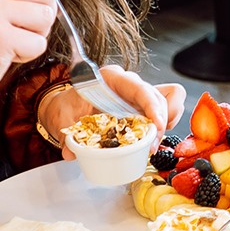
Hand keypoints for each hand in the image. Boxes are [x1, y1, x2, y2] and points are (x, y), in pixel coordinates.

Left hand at [39, 68, 185, 157]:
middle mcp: (128, 83)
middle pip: (158, 96)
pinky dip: (166, 123)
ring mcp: (138, 94)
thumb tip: (70, 152)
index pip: (139, 87)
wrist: (67, 107)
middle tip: (150, 146)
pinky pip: (165, 109)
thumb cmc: (67, 106)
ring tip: (152, 143)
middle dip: (159, 122)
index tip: (157, 125)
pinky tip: (154, 137)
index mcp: (110, 78)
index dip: (152, 105)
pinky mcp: (143, 106)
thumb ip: (66, 134)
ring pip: (166, 102)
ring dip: (166, 122)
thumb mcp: (63, 117)